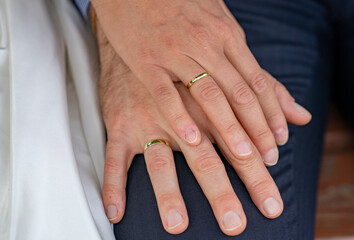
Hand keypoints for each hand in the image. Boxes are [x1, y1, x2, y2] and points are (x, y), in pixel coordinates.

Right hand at [91, 0, 310, 166]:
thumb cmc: (180, 8)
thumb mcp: (221, 25)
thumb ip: (246, 61)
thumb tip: (269, 80)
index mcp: (227, 35)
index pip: (257, 82)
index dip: (272, 113)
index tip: (281, 140)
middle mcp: (206, 45)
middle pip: (240, 93)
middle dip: (258, 128)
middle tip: (270, 157)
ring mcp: (176, 53)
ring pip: (209, 95)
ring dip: (229, 128)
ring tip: (243, 156)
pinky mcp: (146, 60)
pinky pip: (165, 93)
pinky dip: (179, 117)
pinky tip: (192, 138)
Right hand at [97, 22, 289, 236]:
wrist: (142, 37)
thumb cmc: (190, 64)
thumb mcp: (229, 74)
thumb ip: (267, 95)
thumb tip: (302, 115)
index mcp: (210, 105)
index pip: (240, 143)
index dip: (257, 173)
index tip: (270, 202)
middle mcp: (181, 116)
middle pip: (206, 158)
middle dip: (221, 192)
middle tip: (235, 223)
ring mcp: (149, 121)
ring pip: (160, 160)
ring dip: (168, 192)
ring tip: (178, 223)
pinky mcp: (121, 124)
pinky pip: (114, 157)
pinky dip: (114, 184)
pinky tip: (117, 211)